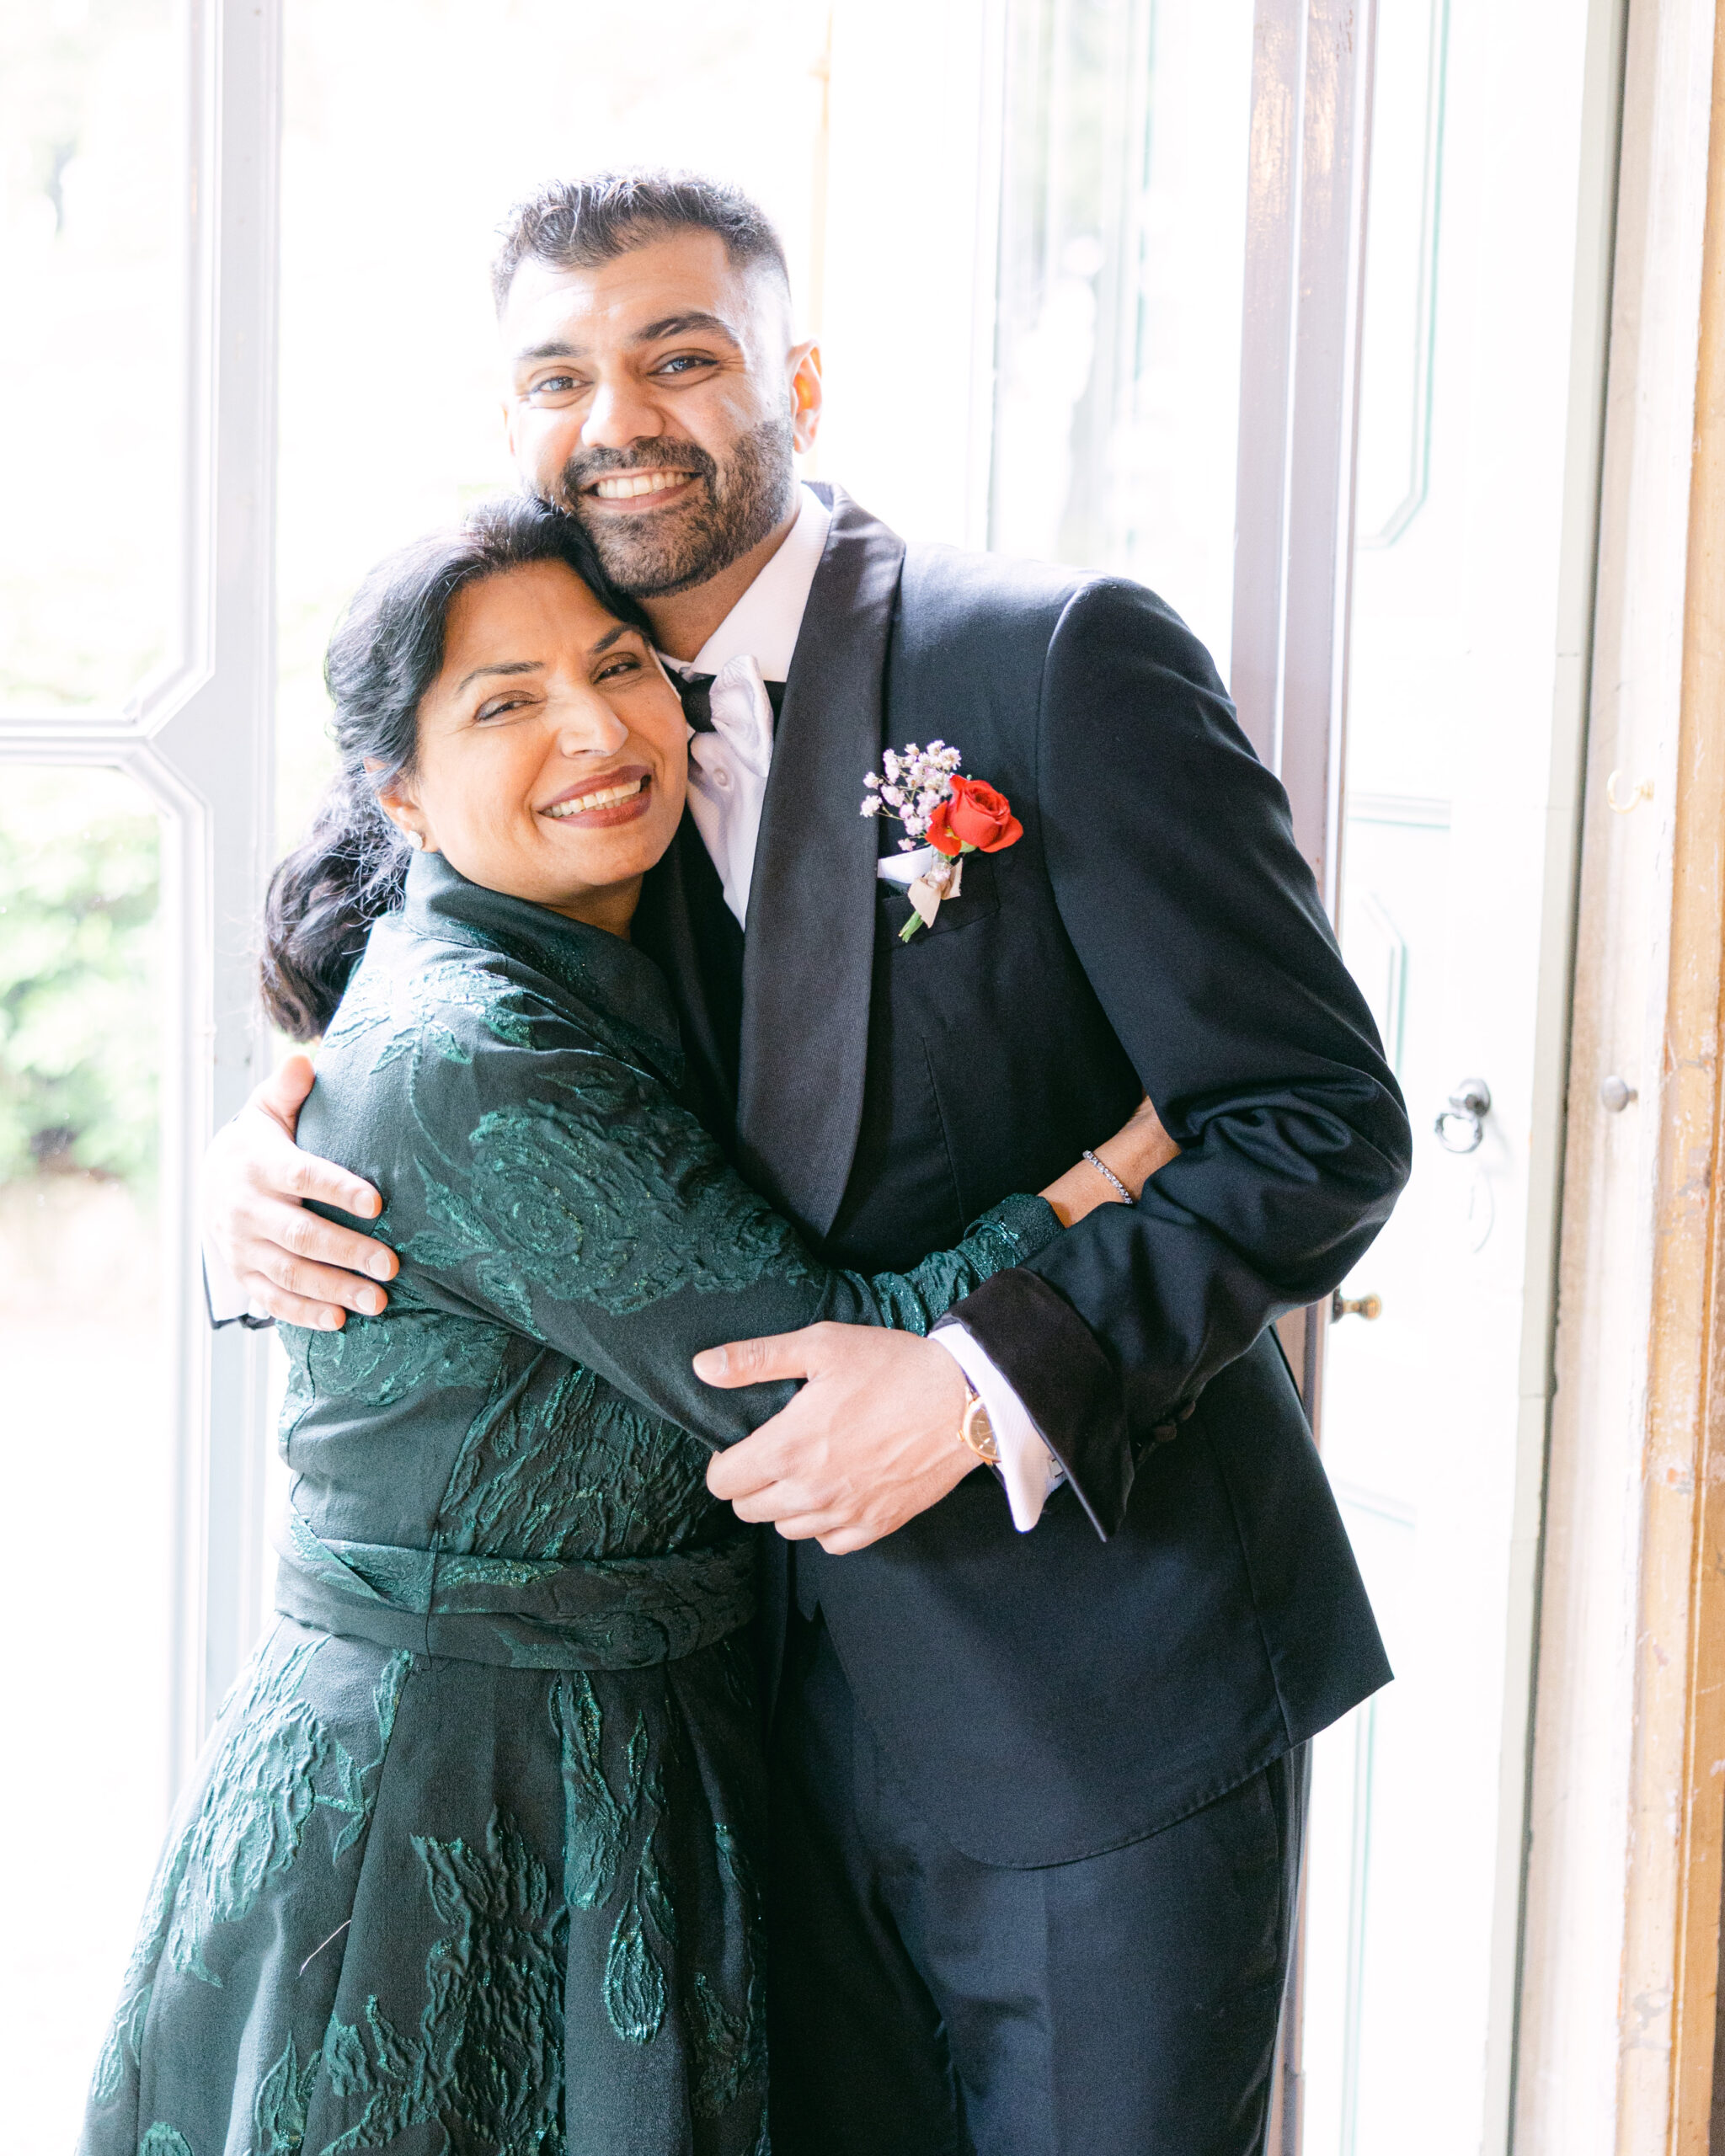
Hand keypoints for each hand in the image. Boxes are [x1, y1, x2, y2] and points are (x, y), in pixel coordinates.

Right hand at [201, 1054, 396, 1329]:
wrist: (210, 1180)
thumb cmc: (261, 1142)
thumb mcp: (268, 1110)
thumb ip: (288, 1090)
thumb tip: (305, 1062)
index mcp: (260, 1164)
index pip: (302, 1176)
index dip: (337, 1189)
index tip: (377, 1203)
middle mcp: (248, 1208)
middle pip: (301, 1234)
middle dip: (348, 1252)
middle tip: (392, 1265)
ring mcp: (243, 1246)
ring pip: (291, 1273)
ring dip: (335, 1289)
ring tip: (380, 1301)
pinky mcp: (244, 1275)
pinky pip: (274, 1300)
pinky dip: (306, 1313)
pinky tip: (341, 1320)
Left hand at [697, 1324, 974, 1553]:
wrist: (965, 1400)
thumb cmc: (893, 1368)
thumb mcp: (821, 1345)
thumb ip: (755, 1358)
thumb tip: (703, 1368)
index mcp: (787, 1449)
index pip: (722, 1482)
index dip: (724, 1461)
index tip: (743, 1443)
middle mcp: (810, 1491)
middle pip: (748, 1510)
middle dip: (751, 1483)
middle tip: (775, 1451)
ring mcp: (845, 1514)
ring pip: (787, 1529)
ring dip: (785, 1505)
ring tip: (806, 1469)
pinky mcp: (877, 1525)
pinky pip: (830, 1542)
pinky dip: (824, 1524)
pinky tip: (836, 1492)